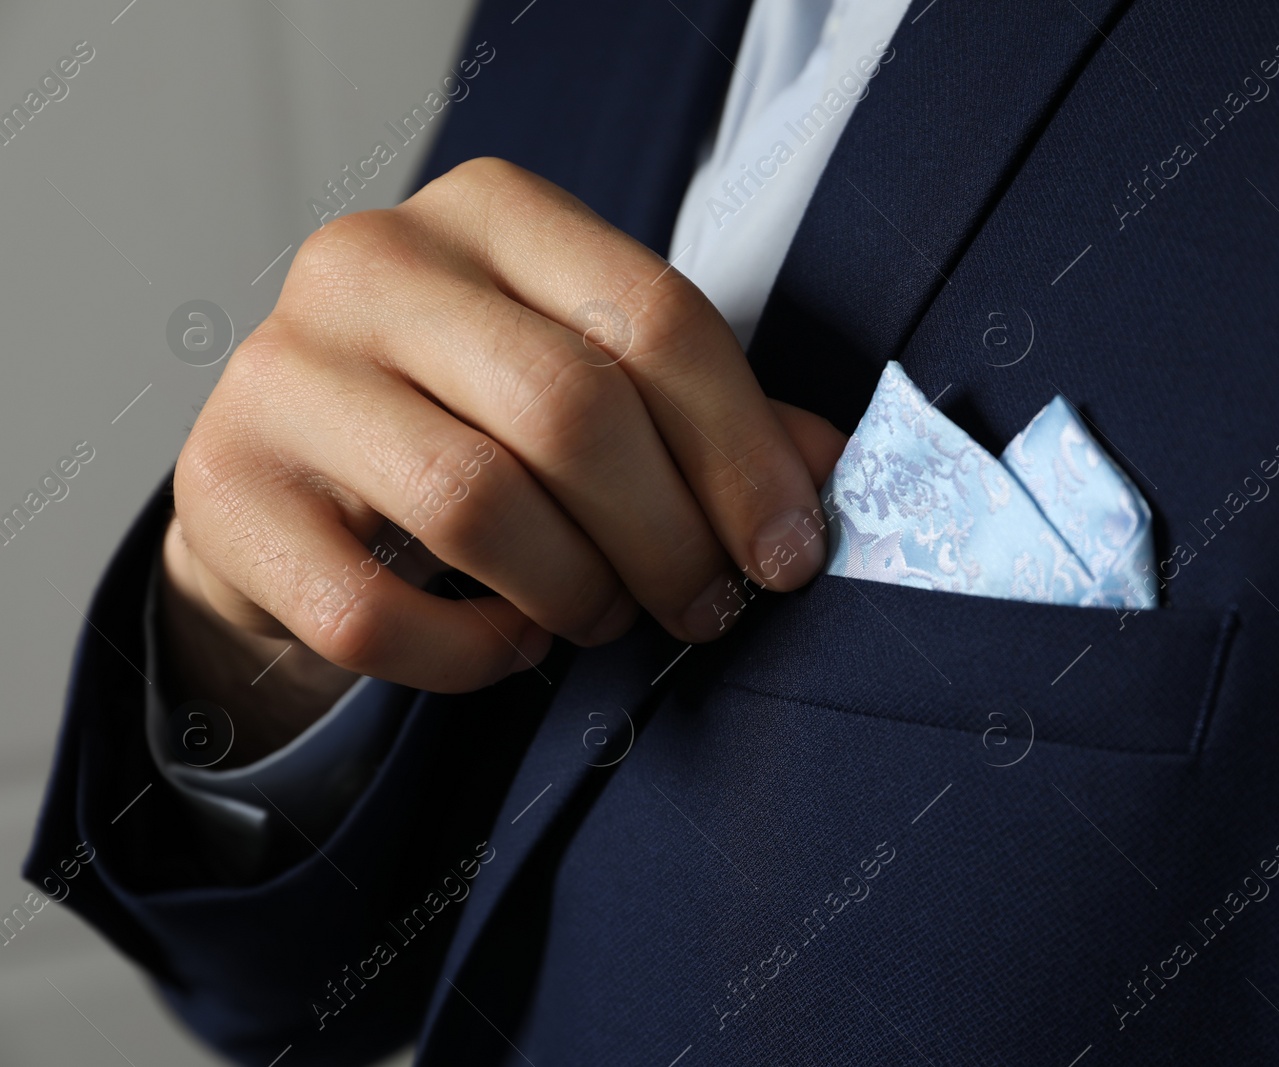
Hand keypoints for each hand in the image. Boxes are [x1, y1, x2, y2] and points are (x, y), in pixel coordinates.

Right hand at [163, 157, 844, 746]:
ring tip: (603, 612)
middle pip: (570, 409)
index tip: (788, 551)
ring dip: (577, 591)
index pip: (654, 317)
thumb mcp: (591, 384)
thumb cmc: (469, 422)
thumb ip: (704, 417)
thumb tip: (826, 470)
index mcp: (491, 213)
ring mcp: (281, 373)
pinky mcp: (224, 492)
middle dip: (669, 537)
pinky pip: (375, 614)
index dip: (743, 452)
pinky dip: (472, 654)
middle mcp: (372, 265)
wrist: (294, 482)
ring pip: (476, 505)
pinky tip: (508, 637)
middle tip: (704, 606)